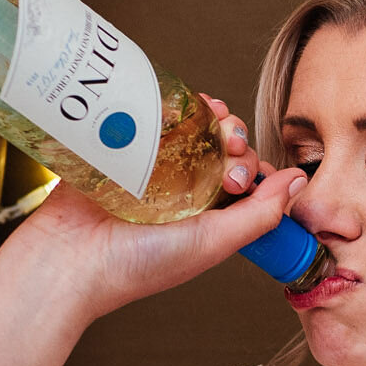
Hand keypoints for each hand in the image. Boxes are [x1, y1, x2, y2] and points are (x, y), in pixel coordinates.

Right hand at [0, 95, 306, 325]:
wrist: (66, 261)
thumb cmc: (137, 265)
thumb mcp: (211, 244)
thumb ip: (259, 216)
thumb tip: (298, 181)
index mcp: (208, 218)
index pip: (247, 180)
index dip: (255, 168)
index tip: (244, 177)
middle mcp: (183, 192)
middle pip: (222, 149)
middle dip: (236, 140)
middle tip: (228, 150)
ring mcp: (151, 168)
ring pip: (192, 129)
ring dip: (211, 118)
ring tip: (213, 120)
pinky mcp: (121, 148)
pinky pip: (152, 117)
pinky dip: (169, 104)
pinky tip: (180, 100)